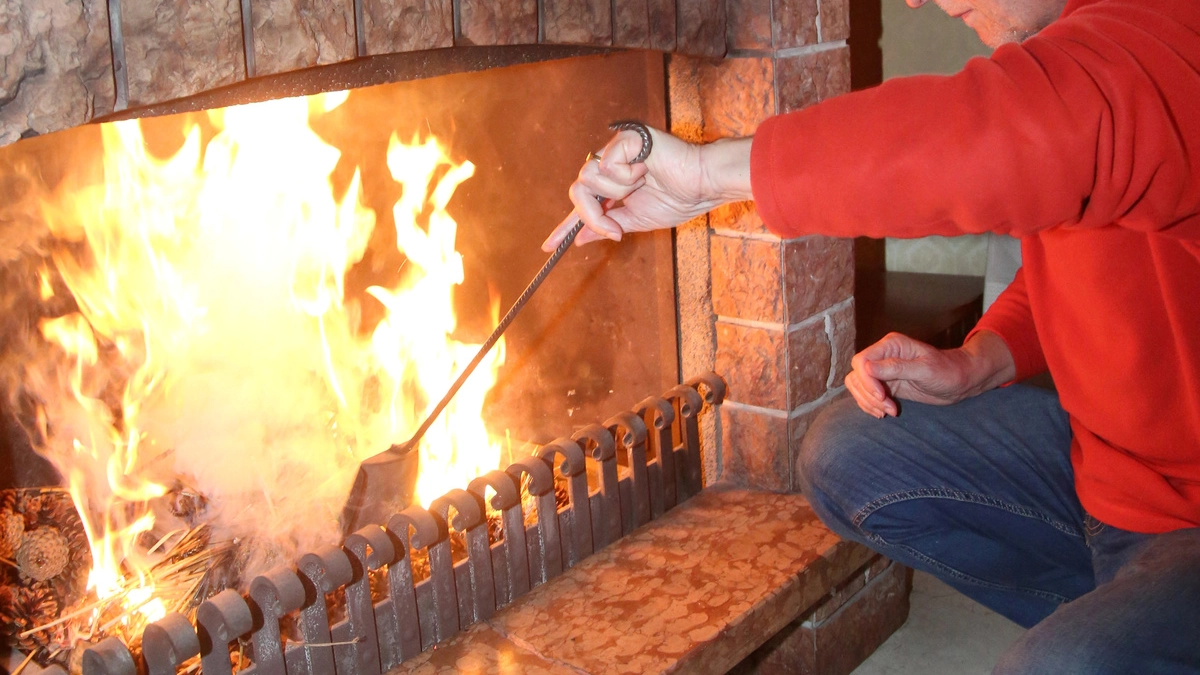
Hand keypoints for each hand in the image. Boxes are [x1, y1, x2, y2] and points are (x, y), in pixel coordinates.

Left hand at [541, 128, 752, 250]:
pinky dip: (625, 175)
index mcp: (612, 186)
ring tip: (642, 183)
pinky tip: (645, 169)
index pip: (582, 204)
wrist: (702, 186)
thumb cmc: (678, 199)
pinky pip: (605, 165)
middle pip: (578, 190)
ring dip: (616, 191)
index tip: (548, 246)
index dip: (565, 225)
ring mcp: (614, 151)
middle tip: (615, 230)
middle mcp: (609, 166)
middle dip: (593, 215)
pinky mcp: (622, 139)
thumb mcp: (635, 221)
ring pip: (588, 177)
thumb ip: (606, 225)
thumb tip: (580, 239)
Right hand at [845, 331, 1015, 417]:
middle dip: (868, 395)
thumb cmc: (947, 371)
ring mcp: (882, 371)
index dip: (867, 381)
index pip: (862, 361)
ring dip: (868, 402)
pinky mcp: (885, 385)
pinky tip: (884, 412)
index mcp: (891, 345)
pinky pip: (865, 395)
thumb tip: (866, 368)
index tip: (882, 396)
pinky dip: (869, 406)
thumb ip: (896, 368)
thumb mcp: (925, 369)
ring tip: (887, 412)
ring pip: (857, 386)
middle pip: (856, 375)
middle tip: (888, 408)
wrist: (960, 381)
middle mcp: (882, 356)